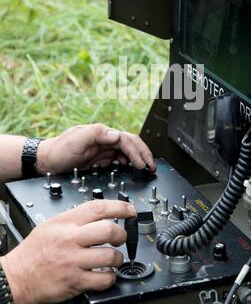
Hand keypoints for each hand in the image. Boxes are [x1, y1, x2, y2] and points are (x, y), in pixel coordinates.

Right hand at [0, 200, 135, 303]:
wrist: (17, 276)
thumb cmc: (33, 251)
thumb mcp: (51, 224)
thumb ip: (74, 218)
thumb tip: (99, 213)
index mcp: (65, 222)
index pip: (98, 207)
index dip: (119, 206)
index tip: (129, 209)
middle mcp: (70, 239)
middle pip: (108, 230)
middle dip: (121, 234)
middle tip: (121, 237)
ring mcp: (74, 261)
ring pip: (110, 256)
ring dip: (118, 258)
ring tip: (114, 258)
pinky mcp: (75, 281)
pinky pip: (103, 279)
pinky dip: (110, 277)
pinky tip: (106, 274)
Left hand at [37, 123, 155, 174]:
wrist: (46, 162)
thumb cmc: (59, 149)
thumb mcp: (77, 138)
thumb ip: (97, 133)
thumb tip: (117, 134)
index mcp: (103, 133)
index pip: (126, 140)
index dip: (136, 152)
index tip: (142, 164)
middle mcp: (105, 140)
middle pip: (131, 144)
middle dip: (143, 155)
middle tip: (151, 167)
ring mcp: (104, 150)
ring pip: (127, 153)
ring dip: (138, 160)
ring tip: (145, 169)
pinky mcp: (101, 160)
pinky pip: (119, 161)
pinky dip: (128, 165)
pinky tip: (130, 171)